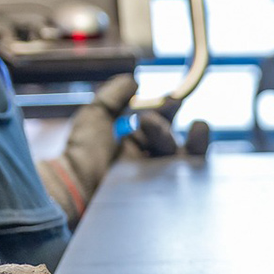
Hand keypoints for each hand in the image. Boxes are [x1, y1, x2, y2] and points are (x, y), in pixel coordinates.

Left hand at [38, 74, 210, 228]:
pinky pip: (188, 178)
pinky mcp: (165, 194)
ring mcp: (157, 178)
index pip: (159, 122)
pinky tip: (193, 154)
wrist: (76, 184)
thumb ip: (114, 95)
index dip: (168, 108)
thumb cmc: (82, 152)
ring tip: (196, 127)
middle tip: (176, 104)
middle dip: (178, 123)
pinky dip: (197, 163)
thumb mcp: (96, 114)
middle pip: (173, 138)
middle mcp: (148, 159)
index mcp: (134, 142)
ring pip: (184, 157)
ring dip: (193, 141)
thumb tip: (134, 79)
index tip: (173, 97)